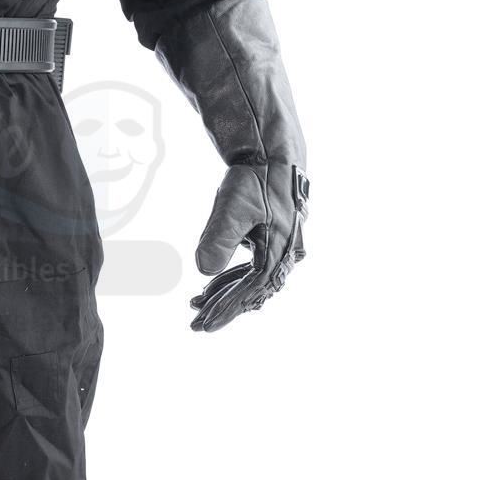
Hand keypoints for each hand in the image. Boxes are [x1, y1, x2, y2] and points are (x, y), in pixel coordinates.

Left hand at [189, 162, 307, 332]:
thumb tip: (202, 269)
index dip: (228, 309)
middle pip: (253, 291)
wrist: (272, 154)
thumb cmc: (254, 180)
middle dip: (224, 308)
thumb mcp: (232, 208)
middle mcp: (285, 255)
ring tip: (197, 304)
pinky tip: (211, 284)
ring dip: (227, 294)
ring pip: (253, 281)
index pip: (250, 290)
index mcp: (278, 251)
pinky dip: (233, 278)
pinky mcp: (273, 241)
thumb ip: (219, 238)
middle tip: (196, 325)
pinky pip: (253, 268)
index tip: (205, 324)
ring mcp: (281, 248)